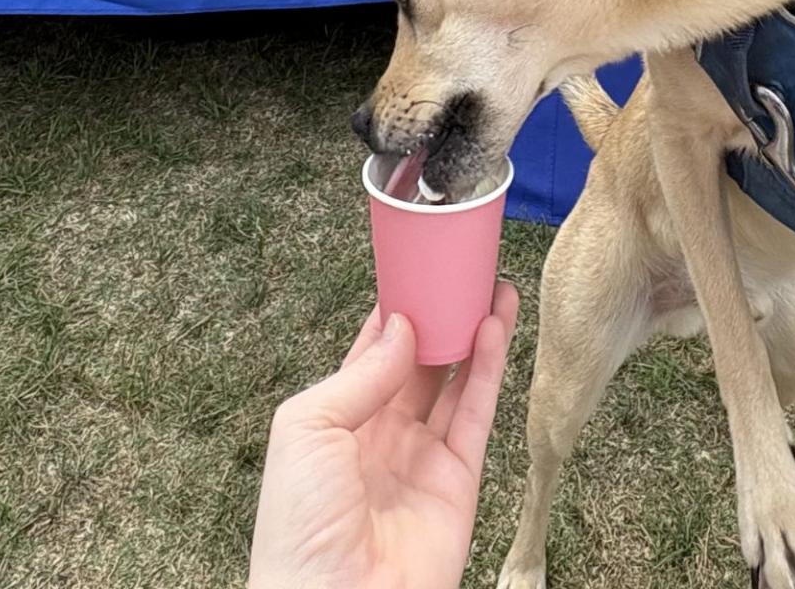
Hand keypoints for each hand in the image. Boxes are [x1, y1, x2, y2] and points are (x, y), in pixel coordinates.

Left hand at [248, 285, 520, 588]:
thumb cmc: (299, 529)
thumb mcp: (306, 430)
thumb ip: (359, 375)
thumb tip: (402, 328)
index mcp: (336, 422)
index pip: (371, 353)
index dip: (395, 311)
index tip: (416, 265)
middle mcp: (381, 435)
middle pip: (419, 362)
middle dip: (440, 316)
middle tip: (463, 269)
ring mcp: (421, 458)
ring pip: (454, 382)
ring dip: (473, 333)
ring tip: (491, 285)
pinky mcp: (458, 483)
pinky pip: (476, 415)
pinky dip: (489, 370)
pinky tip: (494, 328)